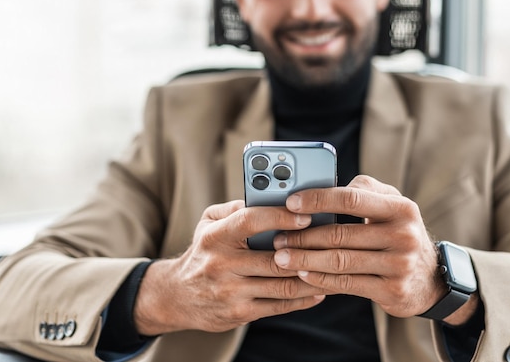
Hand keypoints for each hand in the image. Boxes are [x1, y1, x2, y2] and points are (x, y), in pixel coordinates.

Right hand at [134, 200, 325, 334]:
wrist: (177, 296)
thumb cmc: (203, 252)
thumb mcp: (208, 223)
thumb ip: (236, 207)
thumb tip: (268, 197)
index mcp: (215, 237)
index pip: (251, 221)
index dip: (281, 217)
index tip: (307, 214)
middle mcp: (222, 265)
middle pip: (275, 258)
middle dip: (306, 251)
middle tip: (331, 242)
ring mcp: (231, 292)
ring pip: (283, 284)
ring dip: (312, 276)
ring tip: (332, 265)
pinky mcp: (240, 313)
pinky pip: (280, 305)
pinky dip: (304, 298)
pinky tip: (319, 289)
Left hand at [272, 175, 473, 322]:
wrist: (431, 279)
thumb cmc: (399, 233)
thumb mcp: (392, 205)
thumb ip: (364, 190)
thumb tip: (327, 186)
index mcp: (401, 207)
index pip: (351, 198)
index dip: (318, 199)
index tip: (290, 203)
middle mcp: (403, 235)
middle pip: (340, 234)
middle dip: (303, 236)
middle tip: (277, 237)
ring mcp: (399, 265)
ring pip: (340, 261)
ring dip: (305, 259)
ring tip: (282, 257)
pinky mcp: (392, 291)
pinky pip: (346, 284)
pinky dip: (320, 279)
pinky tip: (302, 274)